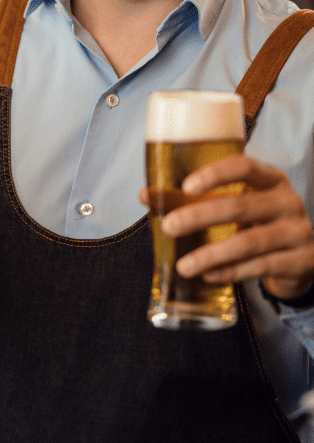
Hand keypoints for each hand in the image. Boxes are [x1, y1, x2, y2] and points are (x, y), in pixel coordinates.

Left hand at [140, 154, 313, 301]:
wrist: (300, 257)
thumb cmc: (256, 222)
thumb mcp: (231, 204)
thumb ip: (189, 198)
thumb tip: (144, 195)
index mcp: (270, 178)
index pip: (243, 166)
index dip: (214, 175)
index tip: (186, 186)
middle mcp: (287, 201)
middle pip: (240, 206)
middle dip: (199, 216)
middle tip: (168, 227)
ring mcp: (298, 231)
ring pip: (249, 242)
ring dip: (211, 254)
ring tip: (183, 266)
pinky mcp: (301, 260)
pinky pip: (260, 266)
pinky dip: (230, 272)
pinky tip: (208, 275)